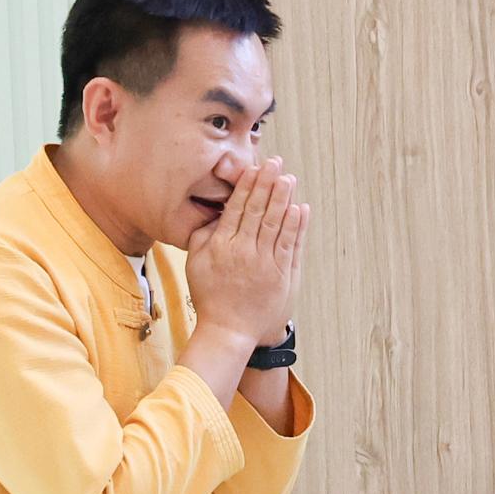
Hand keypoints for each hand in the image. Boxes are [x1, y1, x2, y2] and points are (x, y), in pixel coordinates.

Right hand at [186, 158, 306, 347]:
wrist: (228, 330)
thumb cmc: (210, 295)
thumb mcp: (195, 263)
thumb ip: (203, 235)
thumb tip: (214, 212)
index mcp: (221, 245)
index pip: (237, 208)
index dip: (248, 186)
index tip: (255, 168)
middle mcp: (243, 251)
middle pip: (258, 210)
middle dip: (267, 184)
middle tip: (275, 163)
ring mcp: (264, 263)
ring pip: (275, 224)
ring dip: (283, 199)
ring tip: (289, 179)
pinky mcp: (280, 275)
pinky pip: (289, 245)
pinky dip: (296, 226)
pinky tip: (299, 208)